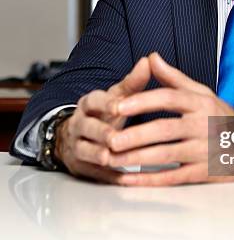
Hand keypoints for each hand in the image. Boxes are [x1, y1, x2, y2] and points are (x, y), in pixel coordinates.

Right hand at [54, 57, 151, 182]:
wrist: (77, 137)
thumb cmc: (106, 113)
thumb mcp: (117, 96)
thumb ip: (134, 82)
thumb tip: (151, 60)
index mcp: (89, 104)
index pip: (94, 101)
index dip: (105, 104)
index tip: (118, 106)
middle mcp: (80, 124)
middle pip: (87, 128)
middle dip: (101, 133)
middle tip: (114, 137)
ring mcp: (78, 146)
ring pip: (85, 151)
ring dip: (98, 155)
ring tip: (111, 158)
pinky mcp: (81, 166)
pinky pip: (94, 172)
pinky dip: (108, 176)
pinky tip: (123, 179)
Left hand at [107, 52, 233, 185]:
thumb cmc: (221, 117)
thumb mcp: (203, 93)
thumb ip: (174, 78)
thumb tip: (150, 57)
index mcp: (201, 103)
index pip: (169, 98)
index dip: (142, 102)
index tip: (118, 106)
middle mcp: (203, 125)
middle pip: (164, 129)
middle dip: (134, 135)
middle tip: (109, 139)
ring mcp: (204, 151)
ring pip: (165, 154)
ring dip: (135, 158)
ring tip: (111, 159)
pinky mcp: (203, 172)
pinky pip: (173, 177)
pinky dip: (149, 180)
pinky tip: (129, 179)